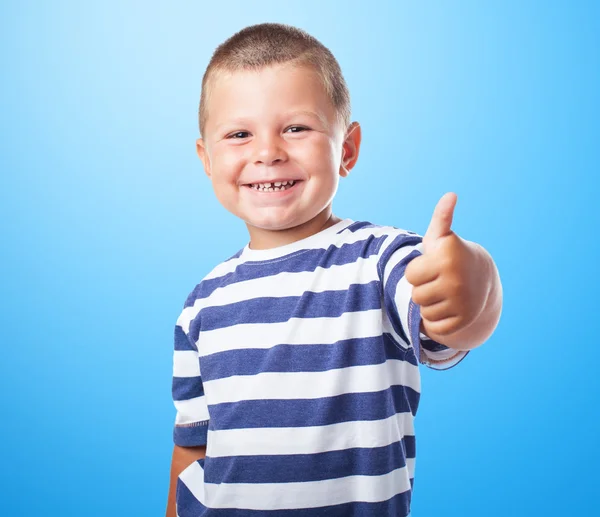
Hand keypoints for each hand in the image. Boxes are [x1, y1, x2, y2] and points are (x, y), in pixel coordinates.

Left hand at [405, 193, 488, 338]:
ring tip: (444, 293)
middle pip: (416, 295)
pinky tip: (449, 307)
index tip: (432, 266)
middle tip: (438, 281)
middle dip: (423, 288)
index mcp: (447, 257)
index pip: (410, 275)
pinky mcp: (463, 320)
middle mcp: (456, 279)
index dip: (418, 271)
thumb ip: (441, 217)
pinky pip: (434, 326)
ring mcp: (462, 302)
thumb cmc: (451, 255)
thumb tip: (450, 195)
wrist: (481, 280)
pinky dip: (438, 320)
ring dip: (430, 305)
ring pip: (425, 311)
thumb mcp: (442, 237)